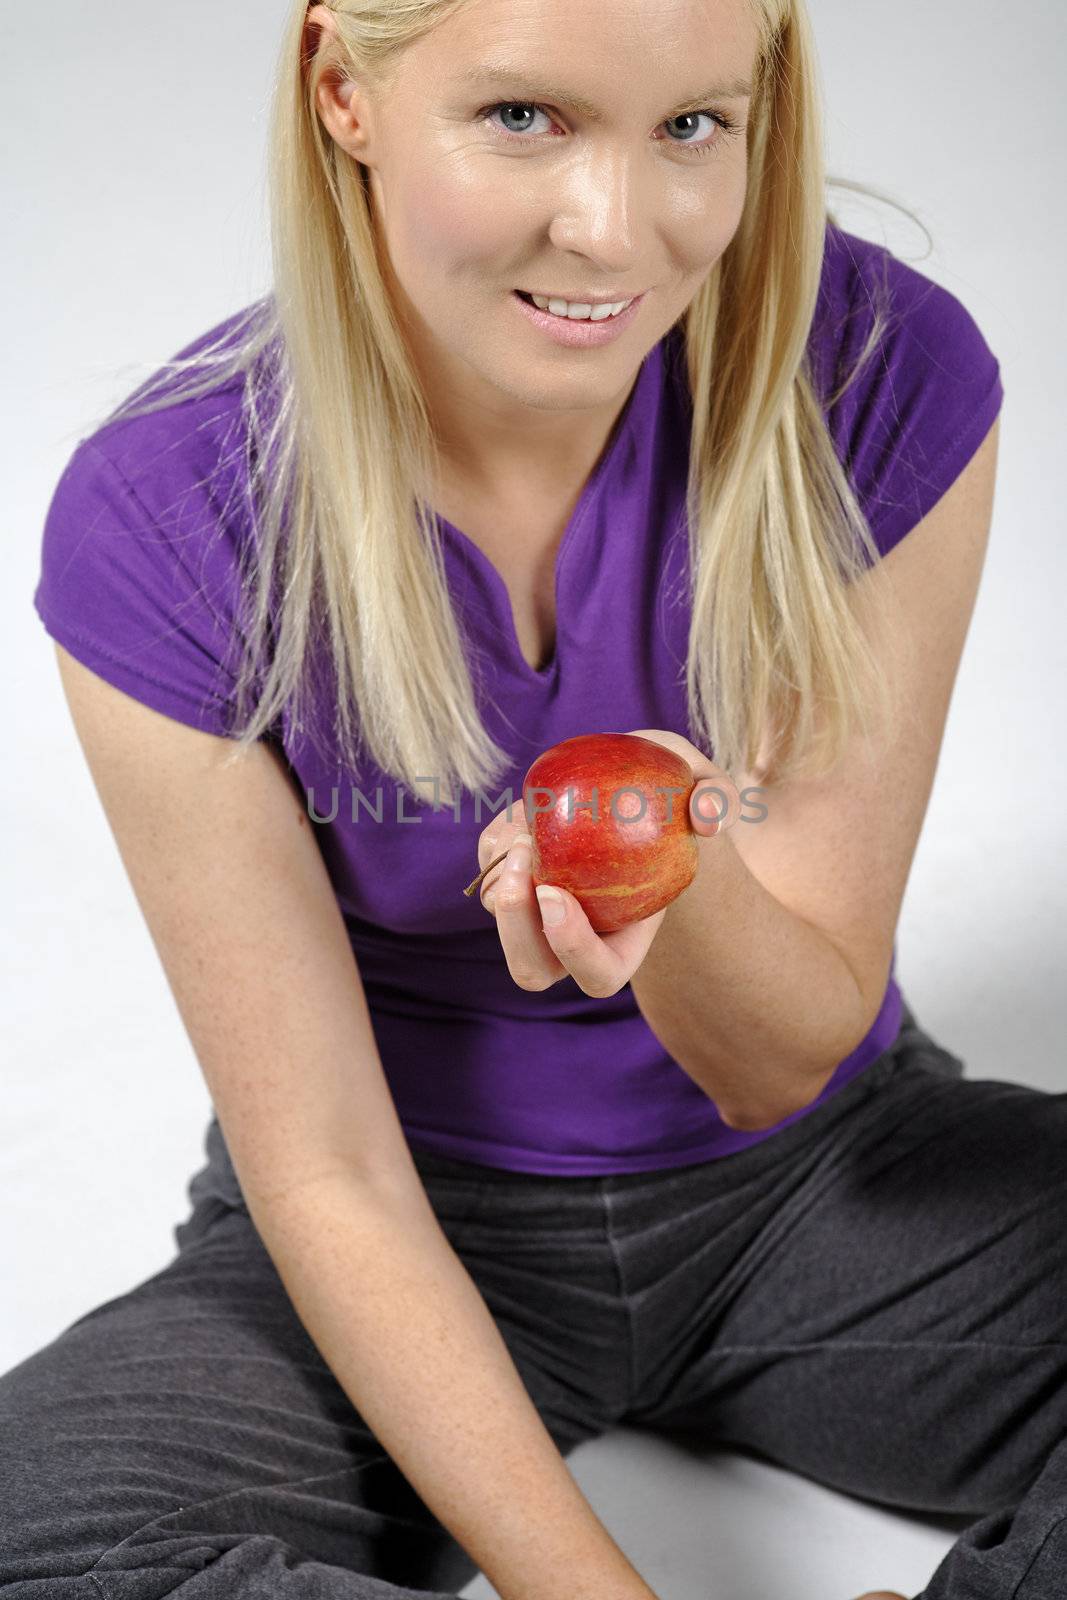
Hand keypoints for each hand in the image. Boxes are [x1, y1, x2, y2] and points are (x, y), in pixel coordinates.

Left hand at [463, 729, 738, 999]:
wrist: (632, 790)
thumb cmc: (675, 799)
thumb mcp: (706, 787)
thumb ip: (719, 797)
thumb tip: (706, 815)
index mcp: (624, 941)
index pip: (598, 975)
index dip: (573, 948)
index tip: (556, 892)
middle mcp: (574, 937)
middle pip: (531, 969)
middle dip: (516, 924)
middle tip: (524, 858)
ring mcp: (538, 912)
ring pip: (499, 917)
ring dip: (499, 875)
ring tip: (528, 824)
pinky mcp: (510, 879)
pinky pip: (484, 872)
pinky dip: (494, 844)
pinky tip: (522, 816)